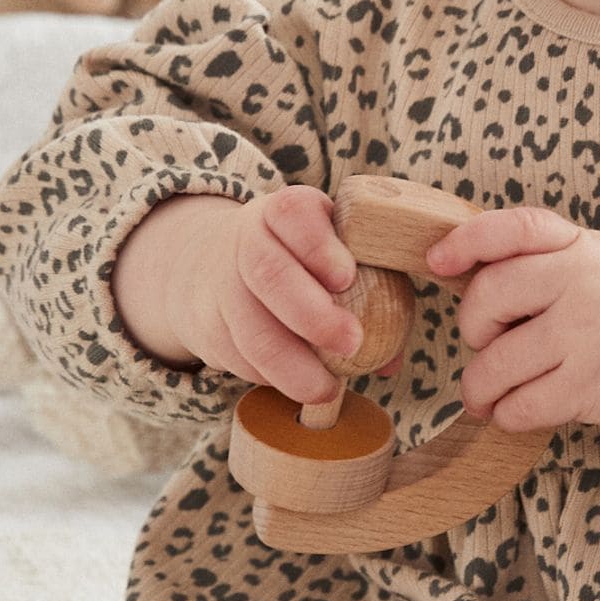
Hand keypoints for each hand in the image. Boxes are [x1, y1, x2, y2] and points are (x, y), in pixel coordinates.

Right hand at [112, 186, 405, 399]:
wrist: (214, 264)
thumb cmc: (302, 263)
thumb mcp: (335, 253)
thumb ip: (372, 290)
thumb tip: (392, 358)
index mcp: (286, 211)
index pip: (294, 214)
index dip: (318, 246)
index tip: (347, 278)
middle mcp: (246, 240)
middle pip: (269, 273)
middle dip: (312, 314)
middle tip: (353, 343)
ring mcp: (221, 284)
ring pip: (250, 329)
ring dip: (291, 366)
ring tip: (327, 389)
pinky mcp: (207, 327)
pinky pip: (238, 358)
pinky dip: (270, 378)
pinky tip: (296, 383)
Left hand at [422, 204, 599, 437]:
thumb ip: (546, 259)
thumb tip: (464, 274)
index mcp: (580, 247)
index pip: (512, 229)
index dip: (466, 242)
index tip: (437, 262)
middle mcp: (580, 284)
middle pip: (485, 300)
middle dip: (473, 331)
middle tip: (487, 345)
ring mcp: (585, 336)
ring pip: (494, 366)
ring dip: (480, 388)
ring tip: (489, 394)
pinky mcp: (591, 388)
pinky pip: (519, 406)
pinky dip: (507, 414)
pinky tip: (517, 410)